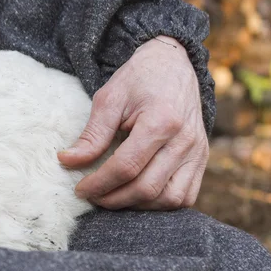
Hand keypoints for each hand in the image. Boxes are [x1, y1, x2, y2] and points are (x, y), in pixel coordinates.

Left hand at [57, 36, 208, 209]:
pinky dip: (160, 204)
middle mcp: (184, 140)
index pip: (126, 167)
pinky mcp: (201, 158)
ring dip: (137, 205)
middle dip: (114, 199)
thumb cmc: (139, 79)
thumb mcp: (110, 98)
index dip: (100, 184)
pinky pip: (185, 196)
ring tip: (113, 196)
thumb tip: (68, 161)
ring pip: (169, 199)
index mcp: (161, 121)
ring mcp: (197, 151)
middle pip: (147, 188)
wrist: (173, 64)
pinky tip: (138, 196)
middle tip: (93, 196)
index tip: (81, 189)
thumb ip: (92, 134)